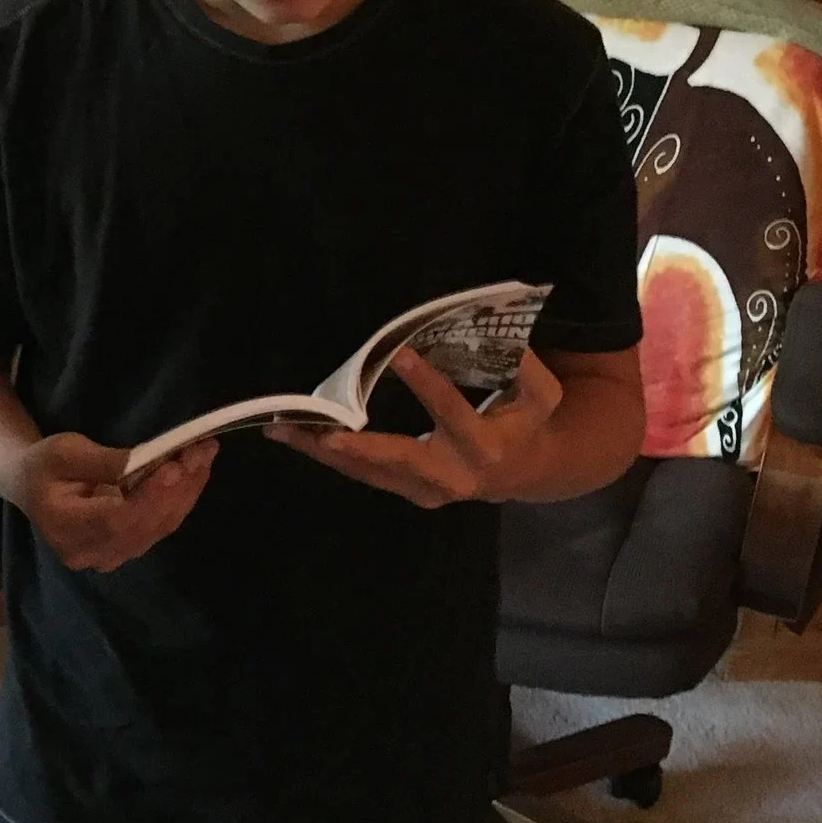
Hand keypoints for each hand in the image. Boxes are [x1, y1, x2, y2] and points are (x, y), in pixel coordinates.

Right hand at [14, 432, 216, 572]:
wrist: (30, 487)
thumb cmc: (42, 465)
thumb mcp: (64, 451)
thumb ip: (103, 461)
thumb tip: (145, 462)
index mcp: (63, 527)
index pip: (114, 520)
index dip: (148, 498)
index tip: (174, 467)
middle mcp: (87, 552)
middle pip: (142, 527)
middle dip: (177, 488)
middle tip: (202, 451)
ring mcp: (107, 557)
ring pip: (156, 529)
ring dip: (186, 492)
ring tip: (205, 456)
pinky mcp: (124, 550)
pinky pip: (158, 528)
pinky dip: (180, 499)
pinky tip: (195, 473)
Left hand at [272, 349, 563, 509]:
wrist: (525, 472)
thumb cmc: (526, 422)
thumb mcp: (540, 394)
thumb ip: (525, 366)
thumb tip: (497, 331)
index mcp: (484, 446)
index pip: (452, 412)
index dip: (428, 384)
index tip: (401, 355)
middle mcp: (452, 476)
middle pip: (400, 460)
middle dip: (361, 448)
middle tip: (324, 433)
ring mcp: (425, 490)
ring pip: (369, 472)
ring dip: (324, 452)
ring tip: (282, 429)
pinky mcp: (405, 491)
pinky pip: (362, 474)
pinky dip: (326, 455)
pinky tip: (291, 436)